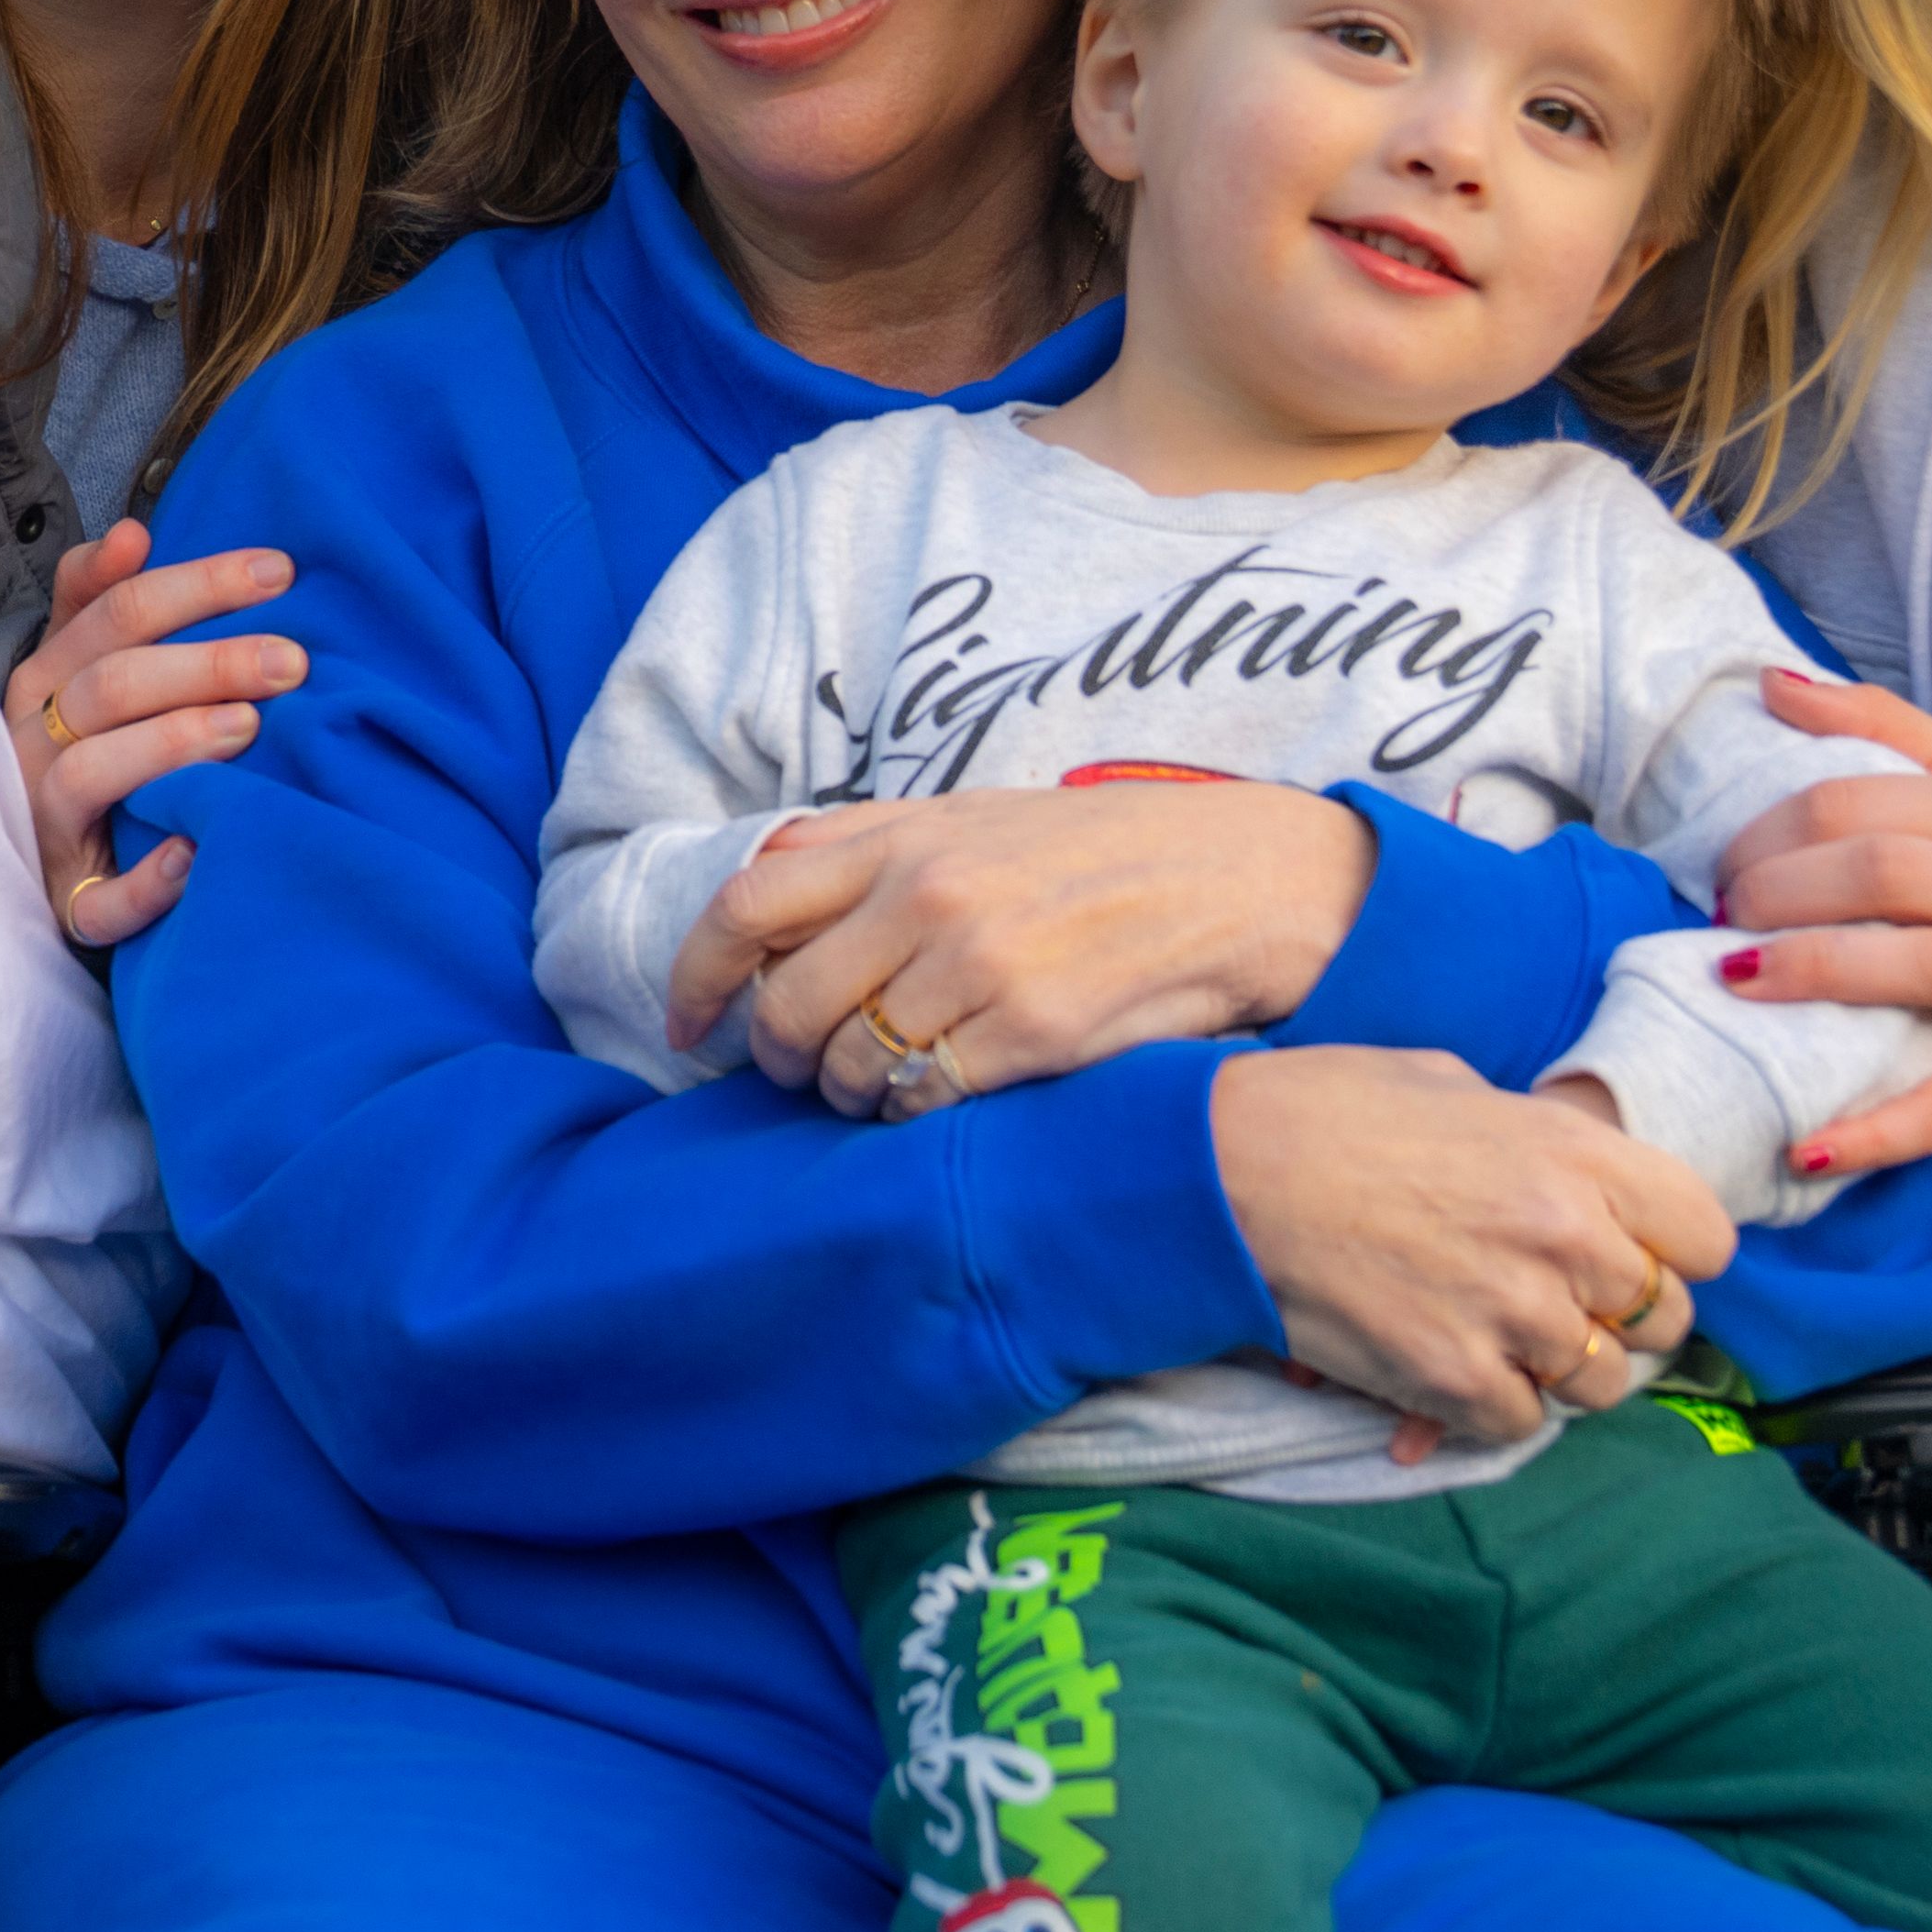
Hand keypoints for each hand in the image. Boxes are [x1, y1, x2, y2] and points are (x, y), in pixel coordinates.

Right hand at [13, 519, 298, 949]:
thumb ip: (98, 596)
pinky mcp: (66, 902)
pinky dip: (147, 883)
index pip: (115, 613)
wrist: (41, 863)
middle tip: (291, 661)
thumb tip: (132, 531)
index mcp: (44, 677)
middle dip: (204, 665)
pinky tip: (196, 853)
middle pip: (110, 687)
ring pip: (88, 775)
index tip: (280, 573)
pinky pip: (100, 902)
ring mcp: (45, 824)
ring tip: (248, 729)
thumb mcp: (77, 663)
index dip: (197, 587)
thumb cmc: (80, 745)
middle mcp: (34, 744)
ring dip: (169, 746)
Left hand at [681, 783, 1375, 1112]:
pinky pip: (923, 1101)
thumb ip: (872, 845)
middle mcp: (927, 896)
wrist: (1244, 881)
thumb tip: (769, 873)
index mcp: (903, 837)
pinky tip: (940, 1099)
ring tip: (879, 1087)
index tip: (687, 1025)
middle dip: (775, 1057)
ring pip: (849, 1067)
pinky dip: (912, 1115)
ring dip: (847, 1095)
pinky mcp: (1031, 1034)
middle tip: (796, 1073)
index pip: (748, 903)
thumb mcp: (978, 816)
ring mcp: (978, 965)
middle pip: (787, 1005)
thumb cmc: (1104, 852)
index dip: (696, 974)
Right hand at [1209, 1048, 1736, 1464]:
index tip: (1636, 1253)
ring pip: (1601, 1384)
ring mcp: (1517, 1315)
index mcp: (1577, 1152)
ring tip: (1503, 1338)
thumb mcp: (1454, 1085)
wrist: (1222, 1171)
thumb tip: (1570, 1180)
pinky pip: (1523, 1424)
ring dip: (1562, 1370)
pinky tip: (1449, 1364)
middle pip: (1662, 1319)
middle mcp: (1568, 1236)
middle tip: (1562, 1302)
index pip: (1706, 1238)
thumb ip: (1538, 1142)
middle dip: (1619, 1316)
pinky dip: (1493, 1407)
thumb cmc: (1327, 1110)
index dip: (1675, 1251)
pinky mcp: (1458, 1380)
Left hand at [1705, 681, 1931, 1176]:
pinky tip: (1800, 1143)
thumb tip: (1772, 684)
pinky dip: (1868, 1133)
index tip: (1727, 860)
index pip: (1867, 803)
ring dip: (1810, 974)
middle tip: (1724, 914)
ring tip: (1735, 980)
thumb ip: (1879, 730)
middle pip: (1887, 874)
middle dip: (1781, 891)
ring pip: (1918, 970)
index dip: (1776, 829)